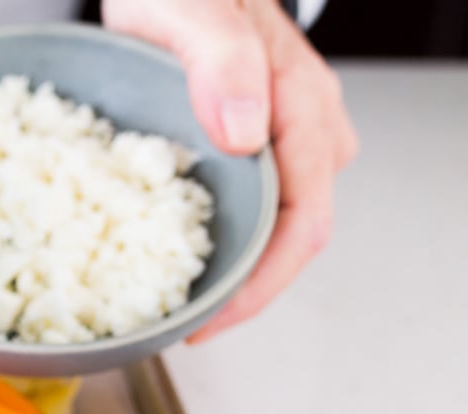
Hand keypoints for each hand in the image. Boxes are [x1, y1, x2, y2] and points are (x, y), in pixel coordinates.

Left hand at [103, 0, 358, 341]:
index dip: (260, 286)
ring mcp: (277, 137)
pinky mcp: (246, 143)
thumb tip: (245, 134)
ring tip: (170, 301)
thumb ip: (222, 59)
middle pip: (291, 237)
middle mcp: (300, 129)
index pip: (303, 222)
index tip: (208, 322)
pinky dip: (210, 239)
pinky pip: (242, 205)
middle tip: (180, 327)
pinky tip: (164, 258)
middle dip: (242, 292)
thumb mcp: (192, 7)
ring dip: (227, 269)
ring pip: (269, 225)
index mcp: (300, 107)